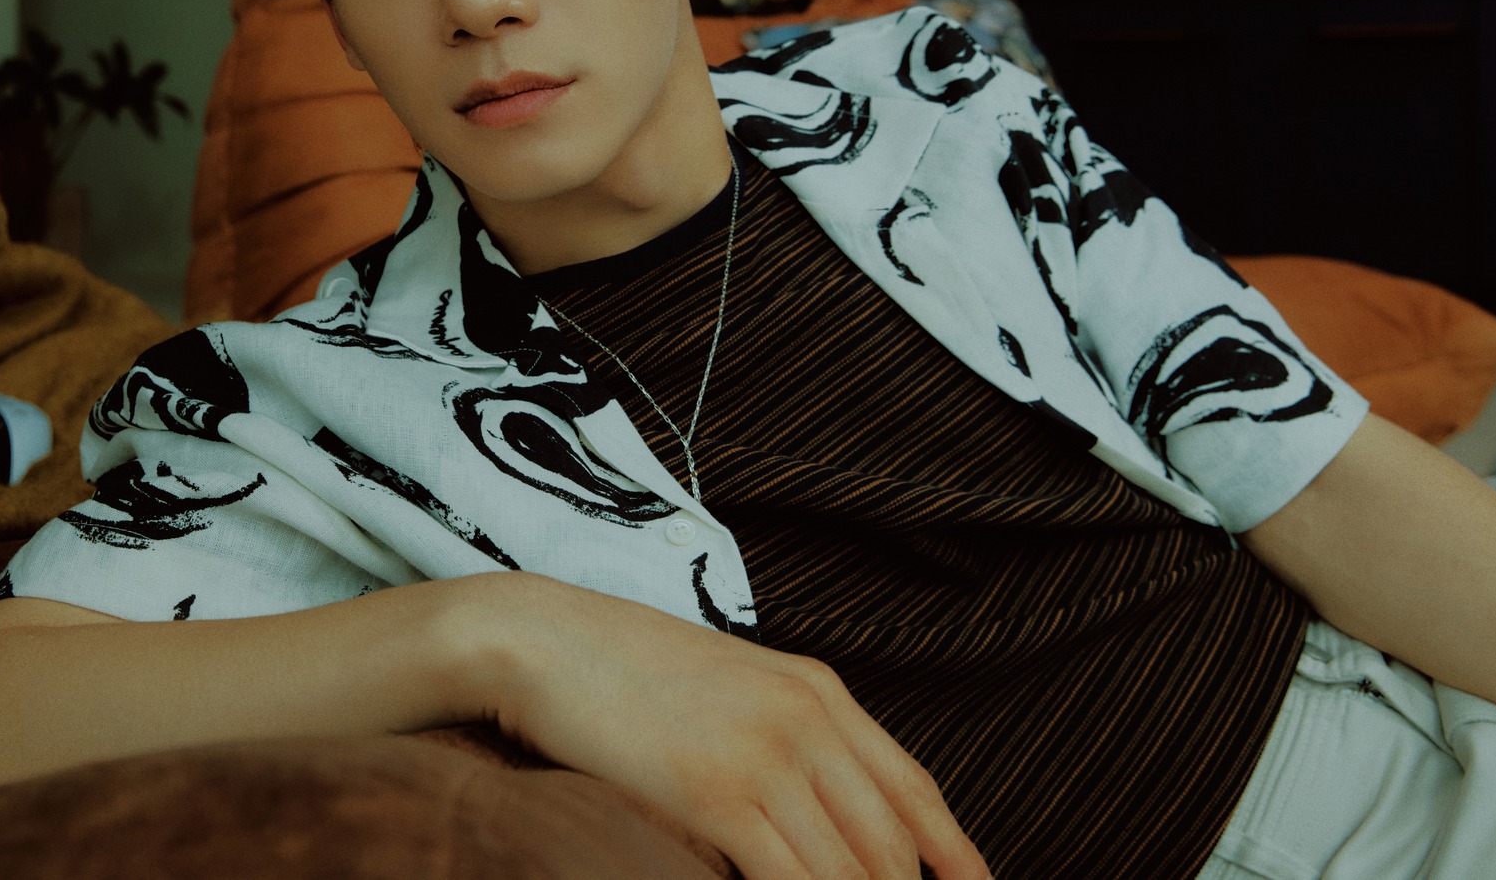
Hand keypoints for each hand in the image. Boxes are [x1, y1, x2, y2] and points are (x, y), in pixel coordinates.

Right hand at [464, 573, 990, 879]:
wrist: (539, 639)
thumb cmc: (618, 666)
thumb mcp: (728, 684)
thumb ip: (783, 733)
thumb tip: (818, 809)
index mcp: (816, 688)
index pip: (915, 790)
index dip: (956, 857)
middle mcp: (807, 718)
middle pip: (891, 846)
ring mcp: (767, 756)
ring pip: (850, 873)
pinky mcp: (719, 794)